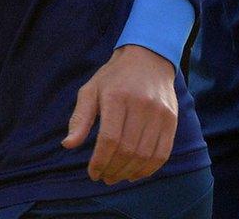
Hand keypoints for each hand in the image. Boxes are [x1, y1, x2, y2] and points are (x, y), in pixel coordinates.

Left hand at [63, 44, 179, 183]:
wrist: (148, 60)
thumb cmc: (113, 78)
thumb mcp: (90, 91)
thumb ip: (80, 119)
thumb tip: (68, 145)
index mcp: (115, 97)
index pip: (109, 139)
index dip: (100, 161)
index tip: (92, 173)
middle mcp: (140, 106)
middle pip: (128, 149)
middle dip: (114, 169)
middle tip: (104, 178)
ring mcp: (159, 114)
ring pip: (145, 154)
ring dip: (130, 172)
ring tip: (117, 177)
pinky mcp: (171, 120)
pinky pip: (163, 152)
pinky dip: (149, 168)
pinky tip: (136, 174)